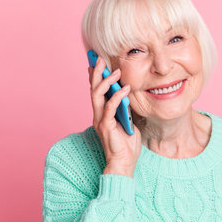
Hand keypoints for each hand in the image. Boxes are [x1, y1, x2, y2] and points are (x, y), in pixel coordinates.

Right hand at [88, 56, 141, 177]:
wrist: (124, 163)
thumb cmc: (126, 144)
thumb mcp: (127, 121)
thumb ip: (125, 108)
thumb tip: (127, 94)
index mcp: (102, 113)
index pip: (96, 91)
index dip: (95, 76)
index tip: (96, 62)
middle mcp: (98, 115)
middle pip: (93, 89)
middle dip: (96, 73)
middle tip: (99, 58)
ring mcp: (100, 120)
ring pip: (97, 96)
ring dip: (106, 82)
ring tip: (114, 71)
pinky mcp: (106, 126)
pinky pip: (110, 108)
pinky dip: (118, 97)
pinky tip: (126, 89)